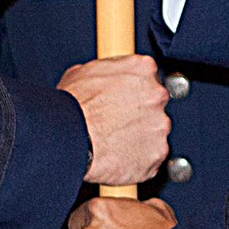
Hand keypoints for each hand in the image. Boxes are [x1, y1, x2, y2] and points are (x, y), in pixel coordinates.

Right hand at [57, 54, 169, 185]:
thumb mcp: (82, 73)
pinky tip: (119, 155)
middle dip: (139, 113)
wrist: (69, 137)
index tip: (125, 99)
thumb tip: (104, 79)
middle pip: (155, 104)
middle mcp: (156, 94)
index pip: (149, 77)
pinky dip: (139, 158)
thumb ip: (106, 73)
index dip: (134, 90)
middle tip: (117, 122)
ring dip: (139, 136)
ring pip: (154, 131)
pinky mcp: (158, 152)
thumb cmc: (73, 107)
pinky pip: (152, 156)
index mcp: (142, 69)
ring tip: (114, 140)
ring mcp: (159, 124)